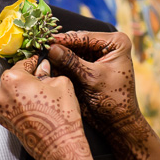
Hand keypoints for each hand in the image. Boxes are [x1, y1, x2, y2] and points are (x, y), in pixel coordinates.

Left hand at [0, 57, 92, 159]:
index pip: (23, 63)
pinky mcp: (5, 123)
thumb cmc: (60, 118)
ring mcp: (1, 111)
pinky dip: (22, 104)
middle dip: (29, 77)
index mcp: (11, 79)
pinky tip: (38, 108)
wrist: (59, 148)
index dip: (35, 62)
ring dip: (25, 91)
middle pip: (15, 78)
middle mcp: (0, 95)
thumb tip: (43, 69)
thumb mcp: (61, 83)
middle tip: (45, 80)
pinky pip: (13, 106)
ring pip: (13, 93)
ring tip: (44, 97)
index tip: (41, 62)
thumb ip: (48, 73)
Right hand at [48, 32, 155, 159]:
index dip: (65, 39)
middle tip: (42, 46)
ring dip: (58, 54)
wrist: (117, 122)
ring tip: (42, 54)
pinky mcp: (88, 67)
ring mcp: (96, 56)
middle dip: (60, 46)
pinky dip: (60, 63)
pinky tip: (48, 63)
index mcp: (116, 43)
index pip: (86, 37)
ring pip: (72, 51)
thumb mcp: (92, 78)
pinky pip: (71, 61)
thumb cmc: (114, 100)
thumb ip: (71, 62)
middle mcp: (107, 46)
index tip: (48, 40)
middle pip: (78, 42)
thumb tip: (52, 48)